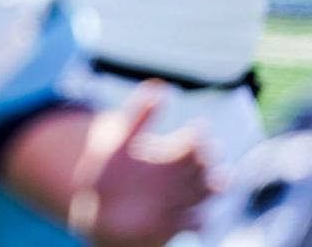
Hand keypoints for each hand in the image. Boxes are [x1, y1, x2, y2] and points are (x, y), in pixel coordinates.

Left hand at [69, 85, 212, 246]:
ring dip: (213, 191)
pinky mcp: (171, 224)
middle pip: (203, 170)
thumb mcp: (119, 137)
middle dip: (208, 163)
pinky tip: (199, 221)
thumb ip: (139, 115)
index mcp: (169, 154)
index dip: (196, 138)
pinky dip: (197, 221)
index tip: (197, 131)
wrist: (93, 203)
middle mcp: (178, 178)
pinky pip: (191, 222)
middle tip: (207, 159)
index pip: (192, 144)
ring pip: (204, 195)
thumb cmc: (108, 167)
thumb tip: (159, 88)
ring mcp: (177, 202)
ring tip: (218, 186)